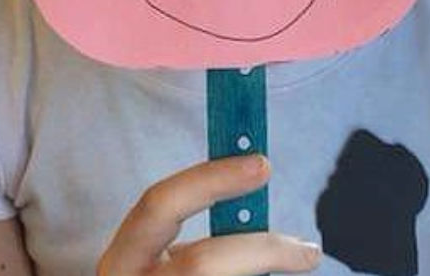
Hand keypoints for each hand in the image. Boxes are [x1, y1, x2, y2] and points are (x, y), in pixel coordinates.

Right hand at [98, 155, 322, 275]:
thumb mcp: (165, 267)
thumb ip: (199, 245)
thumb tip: (257, 196)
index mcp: (121, 261)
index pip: (159, 204)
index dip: (211, 179)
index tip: (262, 165)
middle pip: (202, 264)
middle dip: (261, 251)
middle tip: (308, 250)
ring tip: (296, 271)